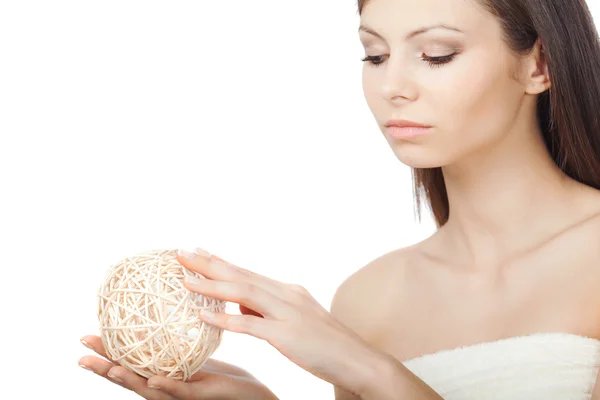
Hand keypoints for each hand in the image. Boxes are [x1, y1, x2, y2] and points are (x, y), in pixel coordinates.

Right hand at [78, 335, 277, 399]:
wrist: (249, 395)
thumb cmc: (222, 375)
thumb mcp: (195, 353)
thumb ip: (178, 339)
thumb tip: (166, 305)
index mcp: (163, 373)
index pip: (129, 361)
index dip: (106, 352)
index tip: (84, 336)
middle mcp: (166, 387)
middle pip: (130, 378)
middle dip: (104, 369)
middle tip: (80, 356)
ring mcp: (182, 395)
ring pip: (149, 388)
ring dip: (128, 379)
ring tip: (109, 368)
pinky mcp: (202, 397)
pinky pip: (182, 392)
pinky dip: (166, 387)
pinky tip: (155, 380)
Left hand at [177, 249, 388, 396]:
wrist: (358, 360)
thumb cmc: (326, 344)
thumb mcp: (295, 321)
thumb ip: (267, 310)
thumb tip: (239, 305)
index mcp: (287, 291)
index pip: (246, 272)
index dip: (220, 262)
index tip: (197, 251)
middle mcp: (286, 295)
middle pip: (240, 275)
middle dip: (208, 263)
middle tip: (180, 252)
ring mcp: (287, 313)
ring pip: (243, 292)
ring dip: (211, 284)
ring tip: (184, 278)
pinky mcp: (288, 335)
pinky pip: (251, 326)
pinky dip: (226, 318)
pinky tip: (204, 315)